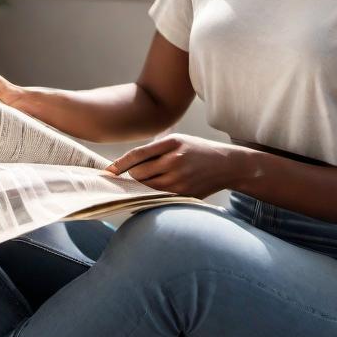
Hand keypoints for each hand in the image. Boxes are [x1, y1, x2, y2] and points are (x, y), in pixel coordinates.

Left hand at [105, 133, 248, 198]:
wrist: (227, 165)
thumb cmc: (199, 150)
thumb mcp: (179, 141)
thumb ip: (156, 149)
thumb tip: (129, 165)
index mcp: (172, 143)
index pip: (138, 155)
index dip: (120, 164)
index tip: (109, 171)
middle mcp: (175, 161)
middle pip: (139, 173)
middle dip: (133, 175)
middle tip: (134, 175)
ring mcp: (179, 179)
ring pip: (146, 187)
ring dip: (142, 186)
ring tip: (149, 181)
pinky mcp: (183, 193)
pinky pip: (158, 196)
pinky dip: (152, 194)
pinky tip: (156, 190)